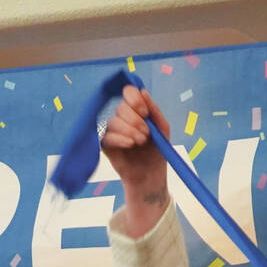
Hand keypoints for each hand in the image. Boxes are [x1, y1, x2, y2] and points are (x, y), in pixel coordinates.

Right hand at [102, 85, 172, 233]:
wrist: (151, 175)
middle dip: (135, 120)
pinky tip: (130, 144)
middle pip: (121, 107)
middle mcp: (122, 118)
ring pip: (113, 121)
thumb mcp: (162, 128)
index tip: (145, 113)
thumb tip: (143, 91)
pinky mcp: (105, 144)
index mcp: (135, 110)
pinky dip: (119, 138)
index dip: (134, 99)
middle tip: (146, 134)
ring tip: (140, 142)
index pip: (128, 92)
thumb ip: (154, 109)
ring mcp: (112, 131)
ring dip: (129, 130)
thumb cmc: (157, 151)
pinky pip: (106, 136)